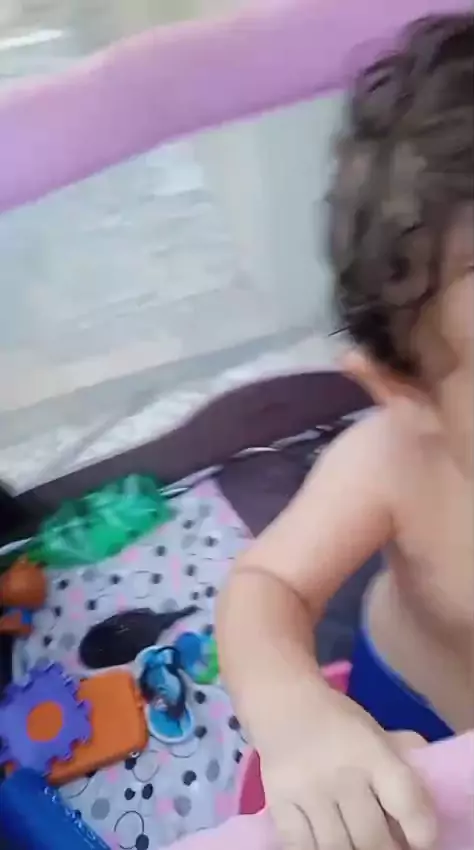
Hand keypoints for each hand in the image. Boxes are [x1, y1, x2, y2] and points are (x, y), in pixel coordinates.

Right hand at [261, 690, 436, 849]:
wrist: (283, 703)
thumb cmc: (337, 720)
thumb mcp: (374, 730)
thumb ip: (401, 756)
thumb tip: (427, 783)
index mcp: (370, 752)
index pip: (406, 801)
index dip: (420, 830)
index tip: (419, 838)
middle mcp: (340, 773)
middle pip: (371, 838)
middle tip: (387, 845)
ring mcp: (306, 790)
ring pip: (336, 848)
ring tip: (357, 843)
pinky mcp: (278, 800)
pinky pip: (301, 846)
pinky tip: (326, 841)